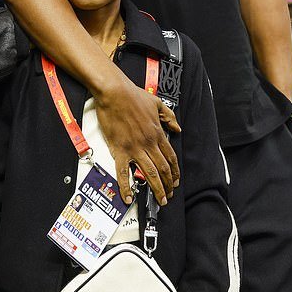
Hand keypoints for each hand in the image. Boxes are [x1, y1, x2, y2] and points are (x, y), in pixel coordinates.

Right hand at [95, 75, 179, 206]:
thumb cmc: (133, 96)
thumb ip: (169, 117)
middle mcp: (148, 143)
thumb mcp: (157, 103)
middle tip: (169, 195)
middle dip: (168, 185)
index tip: (176, 181)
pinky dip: (126, 187)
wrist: (114, 92)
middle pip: (163, 169)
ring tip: (160, 199)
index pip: (170, 157)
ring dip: (157, 189)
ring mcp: (134, 148)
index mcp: (157, 133)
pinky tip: (129, 196)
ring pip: (149, 174)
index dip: (175, 172)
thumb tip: (177, 129)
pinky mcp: (119, 150)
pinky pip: (123, 172)